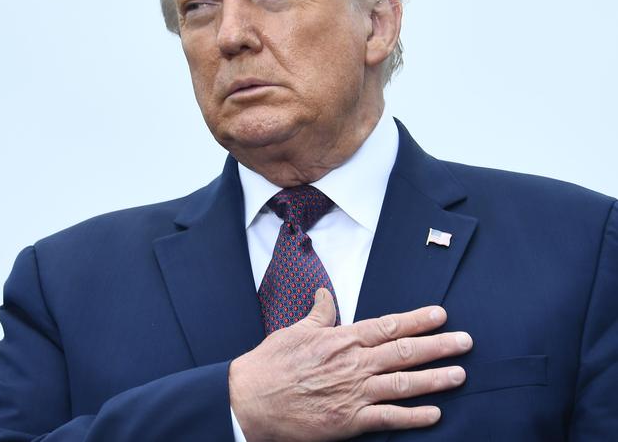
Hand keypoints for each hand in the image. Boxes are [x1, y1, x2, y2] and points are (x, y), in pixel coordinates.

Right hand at [229, 289, 472, 441]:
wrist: (250, 399)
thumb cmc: (271, 364)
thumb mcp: (295, 330)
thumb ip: (319, 314)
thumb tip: (327, 294)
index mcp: (342, 339)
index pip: (388, 326)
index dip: (417, 320)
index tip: (440, 315)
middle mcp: (354, 363)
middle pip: (404, 352)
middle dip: (439, 346)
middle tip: (466, 342)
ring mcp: (353, 393)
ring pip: (403, 383)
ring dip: (435, 379)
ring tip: (460, 374)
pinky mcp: (348, 421)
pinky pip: (388, 418)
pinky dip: (413, 417)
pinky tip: (435, 414)